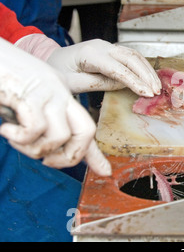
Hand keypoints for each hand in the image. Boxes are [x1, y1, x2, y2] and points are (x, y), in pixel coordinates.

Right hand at [0, 38, 110, 175]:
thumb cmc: (0, 80)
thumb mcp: (22, 105)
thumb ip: (37, 125)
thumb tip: (46, 154)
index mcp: (61, 94)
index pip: (85, 126)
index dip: (95, 154)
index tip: (105, 171)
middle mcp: (60, 91)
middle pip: (86, 131)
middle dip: (70, 157)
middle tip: (45, 161)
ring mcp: (47, 90)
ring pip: (60, 135)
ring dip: (35, 148)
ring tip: (15, 139)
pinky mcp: (29, 92)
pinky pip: (36, 128)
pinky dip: (19, 138)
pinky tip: (5, 129)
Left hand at [46, 39, 160, 95]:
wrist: (52, 60)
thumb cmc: (58, 72)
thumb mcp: (72, 83)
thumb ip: (97, 83)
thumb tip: (123, 85)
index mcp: (89, 53)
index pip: (118, 68)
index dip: (135, 81)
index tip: (147, 94)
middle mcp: (101, 46)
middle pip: (130, 58)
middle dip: (146, 75)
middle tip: (156, 92)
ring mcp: (107, 46)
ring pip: (134, 55)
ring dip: (147, 71)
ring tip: (156, 87)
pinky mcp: (111, 50)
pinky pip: (131, 56)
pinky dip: (143, 67)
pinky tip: (149, 78)